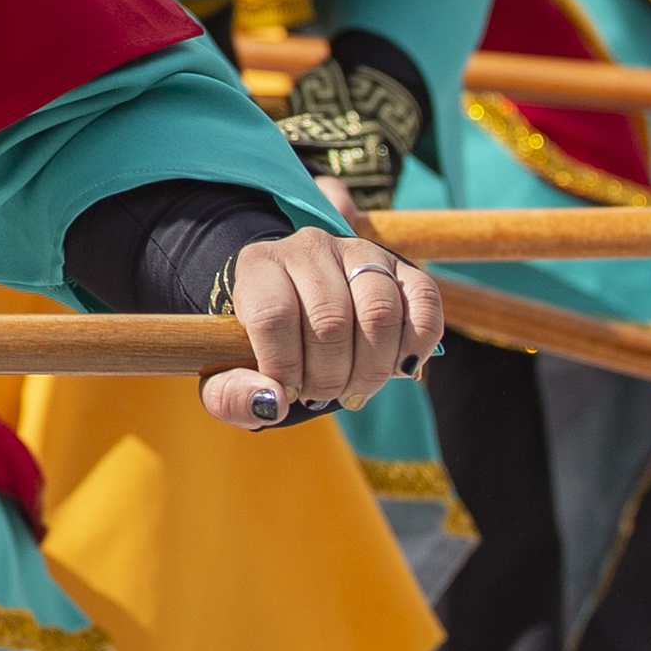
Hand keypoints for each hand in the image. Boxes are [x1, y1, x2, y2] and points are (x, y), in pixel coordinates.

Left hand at [204, 226, 441, 429]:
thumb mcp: (226, 376)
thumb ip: (231, 396)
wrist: (293, 314)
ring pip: (379, 311)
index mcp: (258, 265)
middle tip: (320, 395)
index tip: (287, 390)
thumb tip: (272, 404)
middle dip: (329, 377)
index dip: (284, 365)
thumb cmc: (258, 349)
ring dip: (371, 368)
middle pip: (330, 320)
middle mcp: (308, 246)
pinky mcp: (400, 266)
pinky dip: (418, 343)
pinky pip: (424, 299)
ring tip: (354, 388)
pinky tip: (399, 368)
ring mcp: (358, 251)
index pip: (274, 315)